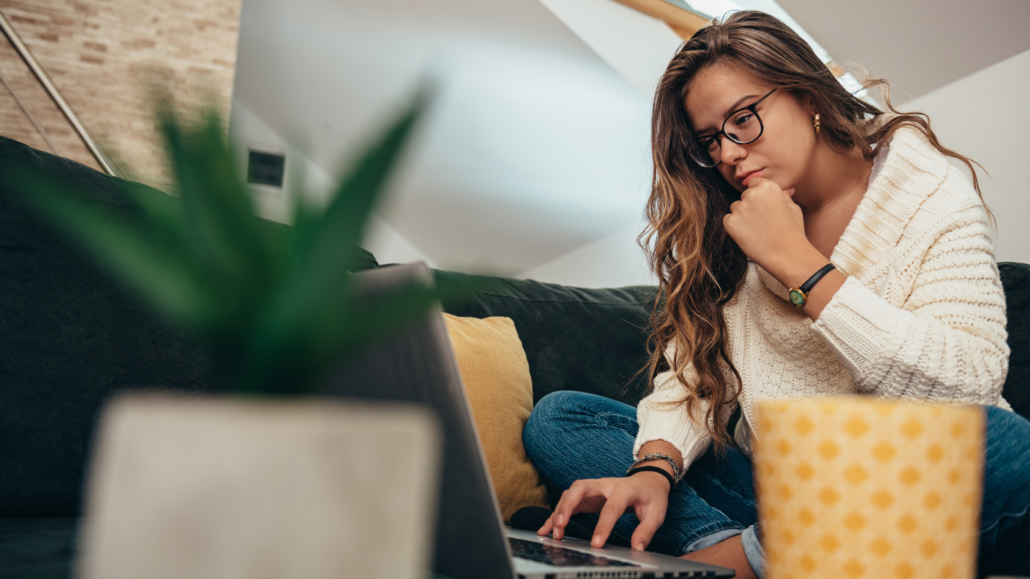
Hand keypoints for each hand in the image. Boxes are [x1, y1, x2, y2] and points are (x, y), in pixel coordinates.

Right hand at [537, 473, 669, 550]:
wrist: (647, 480)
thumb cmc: (651, 497)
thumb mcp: (656, 513)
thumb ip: (646, 530)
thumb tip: (637, 548)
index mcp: (624, 489)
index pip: (611, 507)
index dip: (603, 526)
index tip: (596, 544)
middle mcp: (604, 485)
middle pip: (579, 488)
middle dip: (567, 506)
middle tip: (561, 526)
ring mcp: (593, 488)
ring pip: (570, 493)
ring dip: (559, 511)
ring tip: (553, 533)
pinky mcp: (587, 495)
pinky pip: (567, 501)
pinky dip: (556, 514)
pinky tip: (547, 528)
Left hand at [722, 178, 808, 276]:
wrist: (787, 254)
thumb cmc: (792, 231)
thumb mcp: (793, 207)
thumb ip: (783, 195)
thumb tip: (786, 189)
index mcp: (767, 186)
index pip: (753, 184)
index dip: (759, 197)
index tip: (764, 208)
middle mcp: (752, 194)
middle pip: (744, 196)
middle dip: (750, 207)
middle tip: (764, 222)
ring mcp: (740, 208)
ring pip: (735, 208)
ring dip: (742, 217)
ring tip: (758, 230)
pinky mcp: (730, 223)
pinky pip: (728, 221)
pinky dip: (735, 228)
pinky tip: (749, 235)